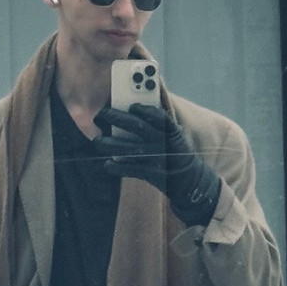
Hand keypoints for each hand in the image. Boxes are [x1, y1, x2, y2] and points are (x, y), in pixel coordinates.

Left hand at [91, 104, 221, 226]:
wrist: (188, 179)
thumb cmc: (174, 151)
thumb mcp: (173, 134)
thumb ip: (159, 122)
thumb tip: (133, 110)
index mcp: (169, 131)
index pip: (158, 116)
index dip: (144, 109)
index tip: (132, 106)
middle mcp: (162, 143)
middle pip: (137, 127)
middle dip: (117, 118)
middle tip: (102, 115)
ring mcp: (155, 159)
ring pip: (129, 149)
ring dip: (110, 144)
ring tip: (98, 141)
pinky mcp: (151, 173)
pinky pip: (130, 169)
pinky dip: (117, 167)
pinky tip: (108, 164)